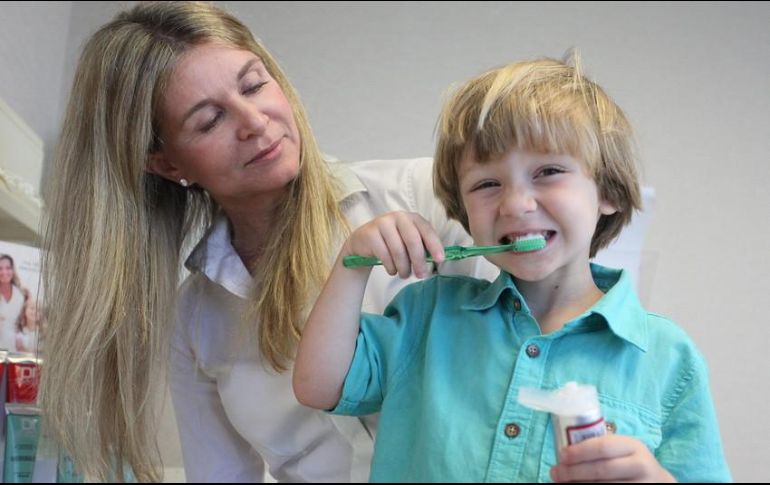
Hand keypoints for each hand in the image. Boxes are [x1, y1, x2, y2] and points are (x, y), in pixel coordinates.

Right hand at [344, 211, 443, 278]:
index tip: (440, 260)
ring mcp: (383, 223)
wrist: (363, 242)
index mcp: (412, 217)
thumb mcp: (407, 241)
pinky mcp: (371, 234)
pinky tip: (392, 270)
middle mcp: (398, 217)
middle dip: (419, 261)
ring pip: (398, 251)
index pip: (426, 230)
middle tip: (421, 275)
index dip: (434, 245)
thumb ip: (422, 246)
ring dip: (404, 268)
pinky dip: (391, 267)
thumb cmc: (391, 243)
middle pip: (413, 241)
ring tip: (404, 275)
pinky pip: (385, 256)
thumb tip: (437, 260)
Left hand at [550, 435, 675, 482]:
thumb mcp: (623, 449)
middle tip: (555, 472)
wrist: (657, 482)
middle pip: (601, 470)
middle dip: (574, 471)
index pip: (604, 446)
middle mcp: (641, 466)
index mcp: (634, 446)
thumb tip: (564, 451)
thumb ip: (601, 446)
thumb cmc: (629, 462)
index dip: (580, 451)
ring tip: (562, 482)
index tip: (561, 455)